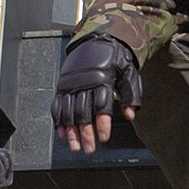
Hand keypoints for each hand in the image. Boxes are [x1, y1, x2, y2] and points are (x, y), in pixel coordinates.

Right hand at [51, 35, 141, 154]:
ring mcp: (71, 84)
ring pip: (68, 112)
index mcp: (102, 79)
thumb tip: (130, 116)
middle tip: (89, 150)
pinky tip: (62, 134)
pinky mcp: (63, 85)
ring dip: (71, 132)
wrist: (98, 39)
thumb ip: (131, 95)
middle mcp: (84, 82)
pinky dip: (59, 121)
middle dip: (86, 133)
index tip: (104, 138)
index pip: (102, 106)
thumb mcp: (129, 73)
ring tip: (75, 148)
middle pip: (83, 112)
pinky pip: (58, 105)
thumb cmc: (117, 59)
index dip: (103, 124)